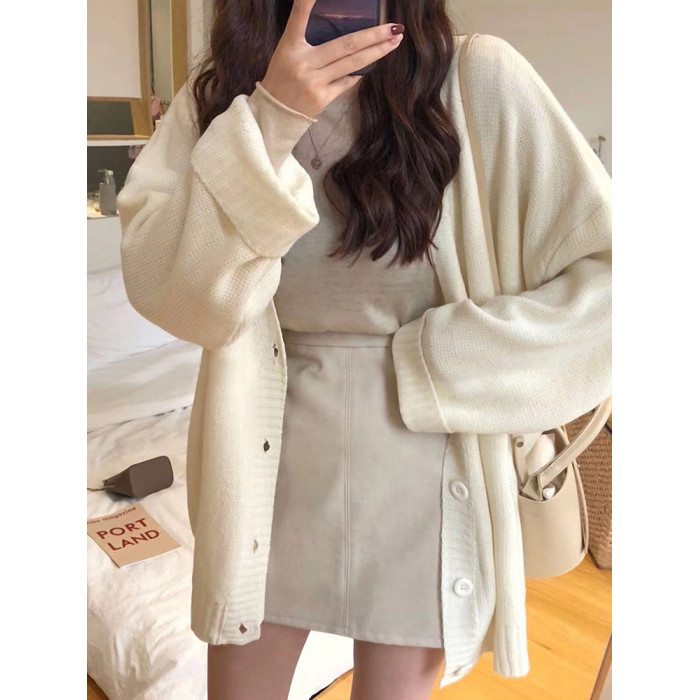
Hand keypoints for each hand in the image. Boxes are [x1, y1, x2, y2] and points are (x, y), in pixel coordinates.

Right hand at [260, 0, 404, 118]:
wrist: (273, 116)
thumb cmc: (281, 80)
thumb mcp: (286, 54)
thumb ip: (309, 41)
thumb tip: (342, 31)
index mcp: (290, 46)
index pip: (299, 16)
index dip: (307, 1)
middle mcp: (304, 63)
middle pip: (346, 44)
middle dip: (374, 35)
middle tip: (394, 27)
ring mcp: (315, 82)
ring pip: (353, 63)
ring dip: (378, 52)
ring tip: (395, 41)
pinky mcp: (323, 98)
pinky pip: (347, 82)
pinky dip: (359, 72)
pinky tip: (372, 62)